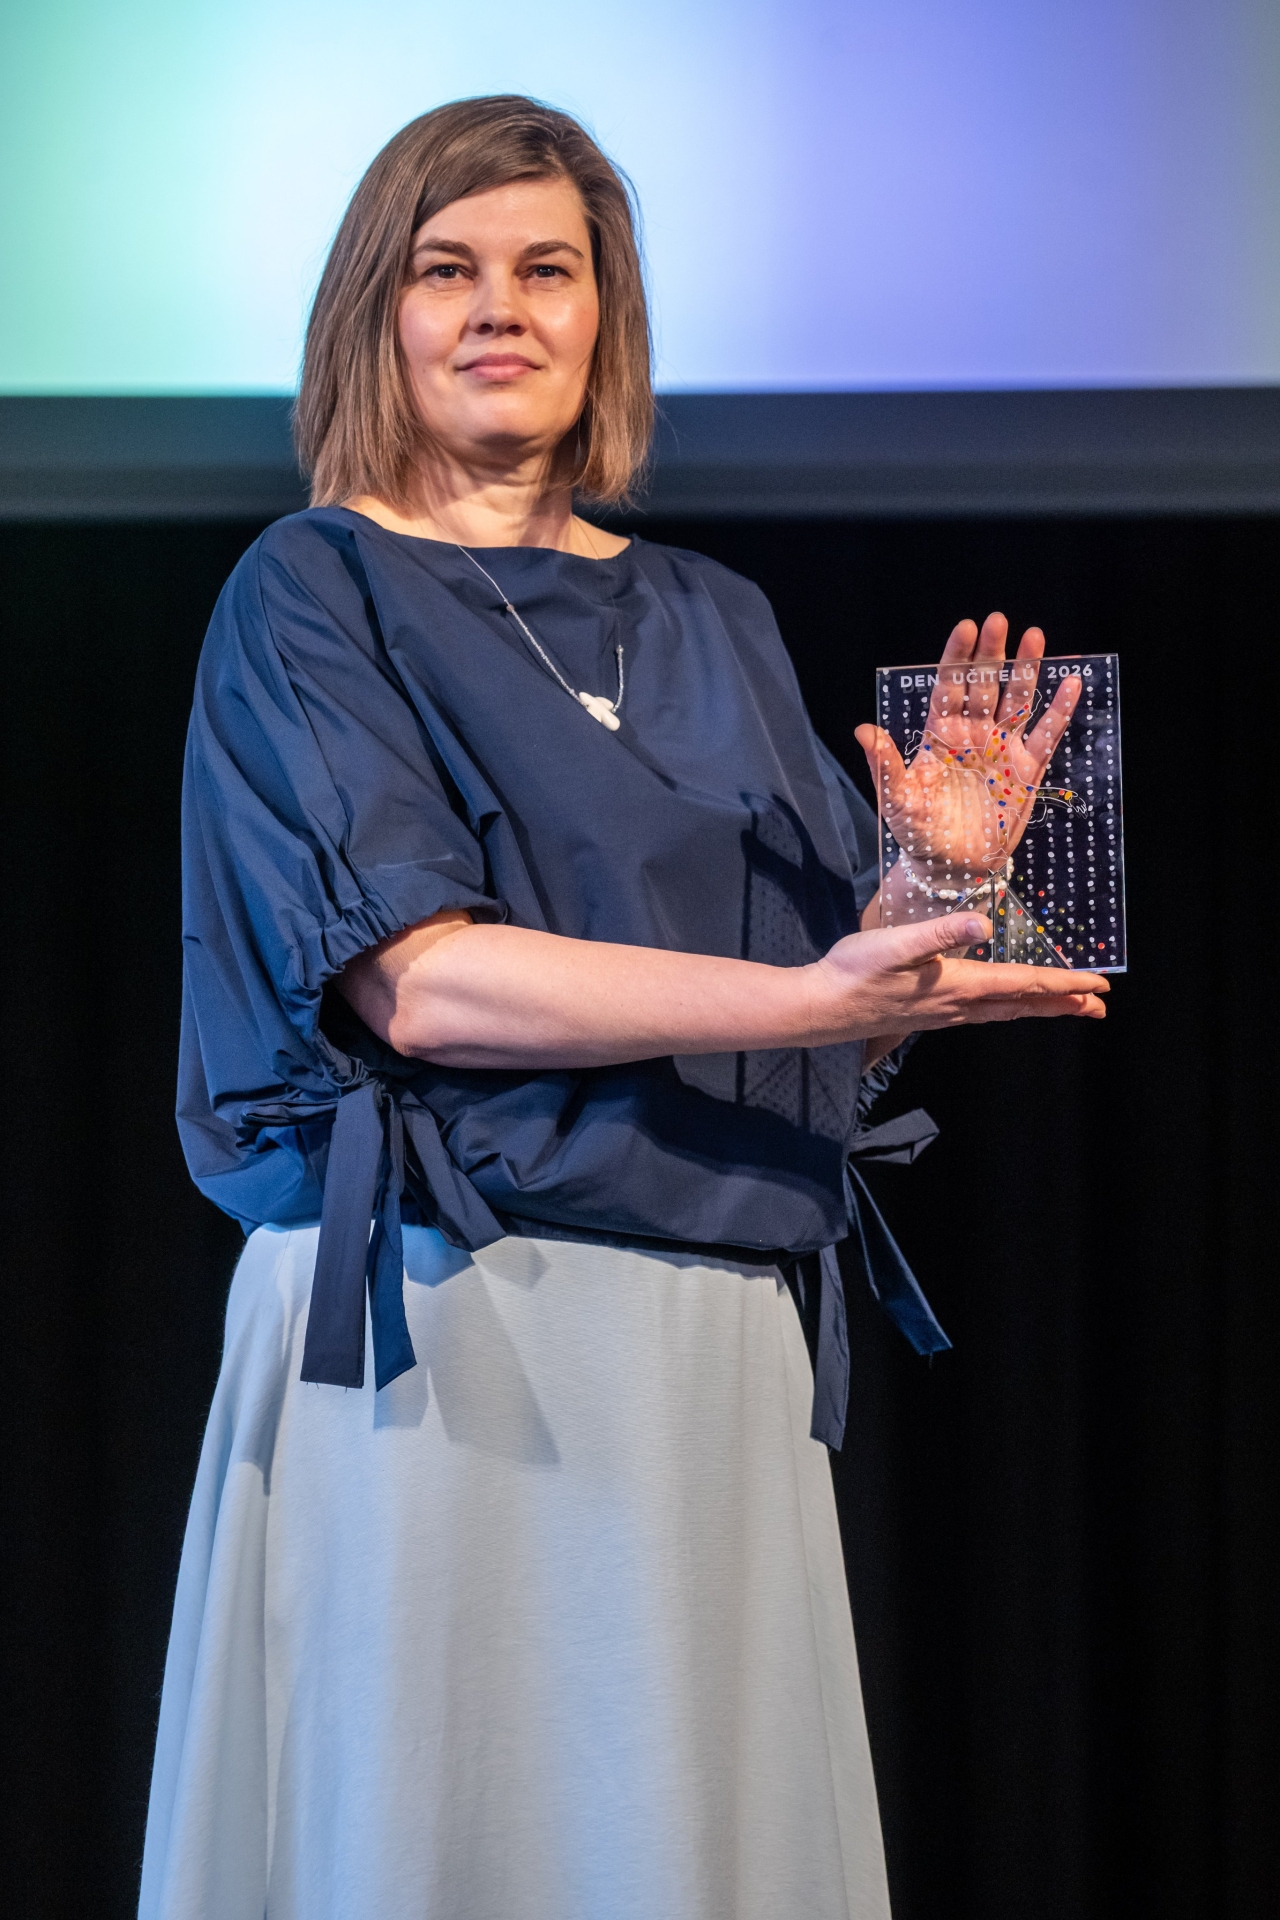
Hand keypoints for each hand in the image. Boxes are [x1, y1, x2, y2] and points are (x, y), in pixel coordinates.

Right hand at [808, 909, 1107, 1043]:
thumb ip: (940, 932)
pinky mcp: (928, 1015)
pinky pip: (982, 1015)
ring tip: (1066, 1008)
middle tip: (1099, 1006)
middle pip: (1021, 1005)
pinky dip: (1008, 1009)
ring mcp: (942, 1015)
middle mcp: (957, 1006)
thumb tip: (984, 923)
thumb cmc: (853, 973)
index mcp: (957, 985)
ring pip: (1004, 1012)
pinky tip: (1004, 1006)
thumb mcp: (895, 943)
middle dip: (1062, 1004)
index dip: (1062, 984)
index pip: (1021, 984)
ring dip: (1038, 1009)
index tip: (1098, 985)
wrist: (820, 1009)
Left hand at [854, 614, 1080, 879]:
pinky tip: (1071, 683)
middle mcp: (972, 733)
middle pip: (984, 685)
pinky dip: (1059, 711)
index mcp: (940, 733)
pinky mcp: (1027, 770)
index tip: (966, 627)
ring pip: (1016, 701)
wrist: (951, 868)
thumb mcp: (898, 799)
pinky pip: (1046, 736)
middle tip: (999, 621)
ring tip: (1036, 636)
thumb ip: (884, 764)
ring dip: (1027, 670)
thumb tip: (862, 730)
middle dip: (992, 654)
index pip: (949, 686)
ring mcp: (1001, 749)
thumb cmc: (918, 832)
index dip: (957, 657)